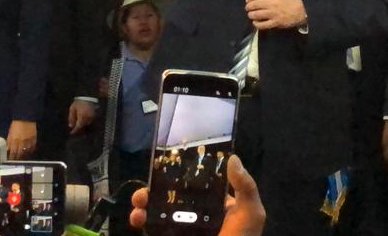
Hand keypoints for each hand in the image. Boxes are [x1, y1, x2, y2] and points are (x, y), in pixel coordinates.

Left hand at [7, 120, 36, 158]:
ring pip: (27, 152)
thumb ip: (9, 142)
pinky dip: (30, 151)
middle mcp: (22, 142)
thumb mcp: (10, 133)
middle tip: (16, 160)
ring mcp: (29, 141)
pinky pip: (33, 148)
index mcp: (15, 140)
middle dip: (17, 158)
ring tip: (22, 158)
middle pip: (20, 154)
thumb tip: (7, 150)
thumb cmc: (16, 125)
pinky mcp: (34, 139)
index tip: (10, 161)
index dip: (12, 158)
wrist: (25, 118)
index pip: (13, 153)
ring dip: (24, 156)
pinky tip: (28, 152)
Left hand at [68, 100, 95, 134]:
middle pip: (83, 126)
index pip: (78, 127)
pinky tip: (84, 118)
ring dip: (83, 123)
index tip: (72, 132)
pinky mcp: (95, 114)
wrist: (87, 95)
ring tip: (79, 121)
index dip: (75, 130)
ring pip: (87, 123)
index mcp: (82, 116)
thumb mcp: (72, 109)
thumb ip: (71, 118)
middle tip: (74, 127)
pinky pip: (90, 120)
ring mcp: (92, 116)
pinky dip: (86, 120)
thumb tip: (71, 125)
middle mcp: (88, 117)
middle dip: (79, 126)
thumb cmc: (79, 102)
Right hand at [131, 155, 264, 235]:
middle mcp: (200, 218)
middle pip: (175, 197)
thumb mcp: (250, 214)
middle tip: (146, 188)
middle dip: (158, 189)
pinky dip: (143, 222)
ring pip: (160, 212)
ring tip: (138, 203)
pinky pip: (155, 230)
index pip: (200, 186)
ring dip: (146, 204)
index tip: (168, 165)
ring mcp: (185, 231)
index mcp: (219, 208)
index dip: (185, 175)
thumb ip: (245, 187)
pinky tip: (137, 218)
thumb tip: (233, 158)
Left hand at [245, 0, 306, 29]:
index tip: (247, 0)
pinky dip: (256, 24)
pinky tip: (255, 23)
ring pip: (257, 14)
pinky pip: (262, 25)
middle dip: (249, 7)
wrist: (300, 11)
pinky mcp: (275, 23)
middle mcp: (273, 3)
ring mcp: (274, 14)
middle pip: (255, 4)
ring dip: (251, 15)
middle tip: (247, 8)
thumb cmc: (289, 2)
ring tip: (251, 15)